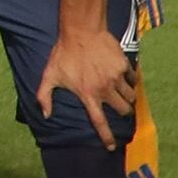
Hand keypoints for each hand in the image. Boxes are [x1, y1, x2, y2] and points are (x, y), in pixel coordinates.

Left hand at [35, 27, 139, 149]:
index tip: (112, 146)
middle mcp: (105, 89)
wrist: (81, 30)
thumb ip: (44, 96)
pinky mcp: (124, 66)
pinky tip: (124, 77)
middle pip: (123, 110)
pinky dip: (131, 80)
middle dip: (124, 113)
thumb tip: (45, 115)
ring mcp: (116, 77)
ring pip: (131, 96)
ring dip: (129, 98)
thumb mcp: (49, 75)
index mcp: (88, 94)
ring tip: (122, 94)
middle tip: (120, 109)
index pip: (99, 121)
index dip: (106, 136)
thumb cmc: (63, 53)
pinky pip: (133, 79)